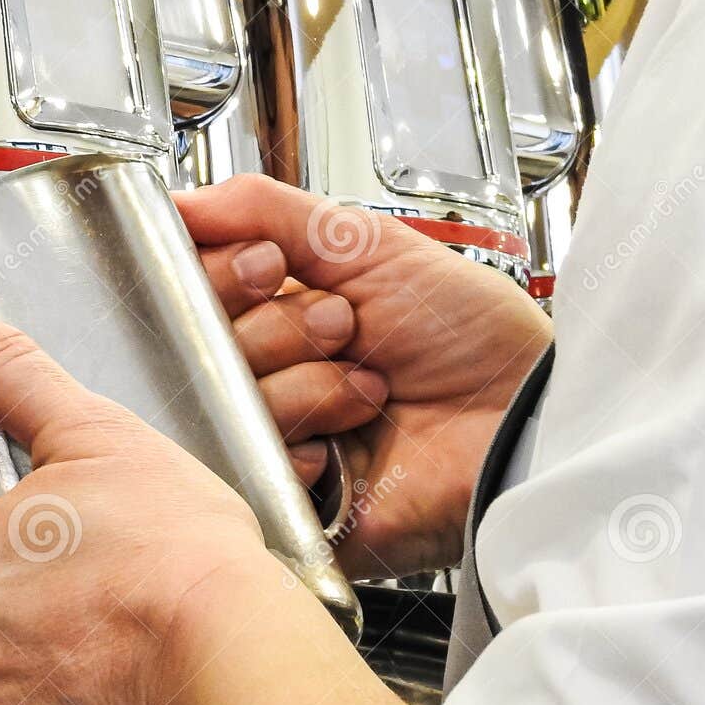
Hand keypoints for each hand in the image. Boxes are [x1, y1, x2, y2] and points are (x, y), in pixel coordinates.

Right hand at [177, 176, 551, 577]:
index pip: (198, 288)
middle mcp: (276, 373)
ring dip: (308, 387)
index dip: (224, 275)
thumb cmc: (470, 336)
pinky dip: (303, 447)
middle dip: (283, 328)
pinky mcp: (295, 501)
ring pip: (231, 404)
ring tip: (369, 390)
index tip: (271, 268)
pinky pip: (255, 468)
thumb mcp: (369, 244)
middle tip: (346, 328)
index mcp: (283, 311)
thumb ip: (267, 211)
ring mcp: (284, 437)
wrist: (523, 415)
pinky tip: (350, 445)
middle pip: (205, 347)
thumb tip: (181, 202)